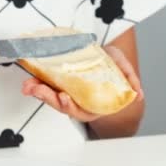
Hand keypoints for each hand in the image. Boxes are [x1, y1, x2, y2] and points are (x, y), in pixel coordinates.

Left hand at [21, 45, 143, 121]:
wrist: (102, 54)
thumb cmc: (113, 66)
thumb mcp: (124, 69)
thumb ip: (131, 80)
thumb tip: (138, 94)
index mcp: (94, 104)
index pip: (81, 110)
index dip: (72, 106)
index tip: (65, 98)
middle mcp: (78, 101)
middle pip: (61, 105)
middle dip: (48, 98)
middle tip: (37, 89)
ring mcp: (66, 92)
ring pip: (51, 97)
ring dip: (38, 92)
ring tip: (28, 85)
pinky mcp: (57, 82)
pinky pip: (46, 85)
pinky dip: (37, 84)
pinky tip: (29, 80)